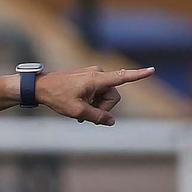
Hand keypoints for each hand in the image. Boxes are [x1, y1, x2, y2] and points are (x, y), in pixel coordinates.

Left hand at [37, 65, 154, 125]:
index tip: (152, 70)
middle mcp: (97, 73)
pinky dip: (91, 101)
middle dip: (103, 107)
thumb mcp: (77, 111)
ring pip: (104, 96)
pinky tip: (79, 109)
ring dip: (95, 105)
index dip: (138, 75)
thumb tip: (111, 121)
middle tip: (86, 115)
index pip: (122, 77)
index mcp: (97, 79)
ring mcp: (92, 74)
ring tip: (79, 112)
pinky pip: (96, 92)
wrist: (39, 87)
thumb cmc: (56, 97)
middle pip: (112, 96)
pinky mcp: (87, 77)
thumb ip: (97, 117)